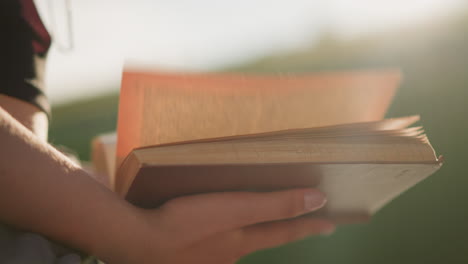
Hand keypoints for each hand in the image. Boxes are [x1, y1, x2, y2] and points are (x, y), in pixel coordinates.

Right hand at [119, 188, 333, 263]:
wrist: (139, 243)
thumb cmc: (187, 224)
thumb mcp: (236, 210)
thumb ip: (276, 204)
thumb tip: (318, 200)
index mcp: (243, 241)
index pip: (285, 231)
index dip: (310, 226)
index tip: (332, 223)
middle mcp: (230, 253)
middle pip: (262, 239)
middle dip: (281, 230)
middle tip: (299, 223)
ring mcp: (207, 257)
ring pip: (236, 241)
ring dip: (248, 232)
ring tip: (247, 221)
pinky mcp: (186, 254)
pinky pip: (212, 243)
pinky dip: (219, 234)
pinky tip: (206, 227)